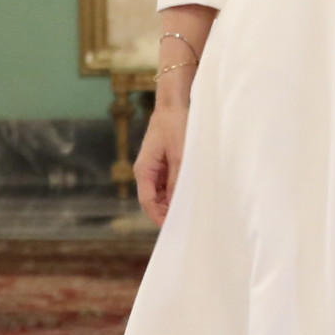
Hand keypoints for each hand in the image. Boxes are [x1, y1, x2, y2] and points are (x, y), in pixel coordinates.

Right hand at [134, 103, 186, 228]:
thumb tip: (177, 203)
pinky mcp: (162, 164)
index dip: (158, 217)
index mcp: (144, 170)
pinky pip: (167, 183)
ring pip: (161, 193)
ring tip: (190, 210)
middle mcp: (146, 172)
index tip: (172, 229)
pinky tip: (190, 194)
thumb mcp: (180, 155)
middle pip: (153, 201)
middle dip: (166, 212)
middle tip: (185, 223)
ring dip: (172, 202)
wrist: (172, 106)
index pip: (147, 202)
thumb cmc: (175, 127)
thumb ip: (177, 180)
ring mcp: (154, 168)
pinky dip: (176, 191)